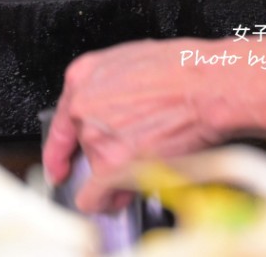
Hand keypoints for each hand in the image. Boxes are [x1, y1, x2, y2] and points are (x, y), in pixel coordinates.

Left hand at [42, 39, 235, 213]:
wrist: (207, 87)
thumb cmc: (184, 71)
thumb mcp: (132, 62)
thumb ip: (112, 89)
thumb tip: (117, 110)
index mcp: (83, 78)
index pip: (61, 120)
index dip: (60, 148)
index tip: (59, 164)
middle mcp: (82, 107)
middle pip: (83, 148)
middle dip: (105, 160)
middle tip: (131, 160)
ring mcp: (95, 136)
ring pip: (95, 172)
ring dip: (117, 177)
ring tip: (148, 164)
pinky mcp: (112, 165)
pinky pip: (94, 196)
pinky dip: (103, 203)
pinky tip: (116, 201)